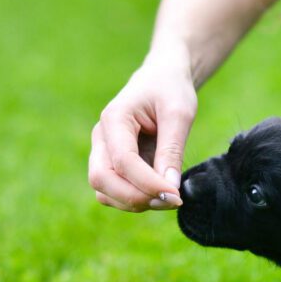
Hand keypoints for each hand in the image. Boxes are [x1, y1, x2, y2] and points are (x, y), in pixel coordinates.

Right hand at [89, 52, 196, 211]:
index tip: (176, 194)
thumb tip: (170, 189)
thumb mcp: (179, 114)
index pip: (123, 161)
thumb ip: (172, 150)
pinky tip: (159, 193)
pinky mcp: (111, 163)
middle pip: (101, 180)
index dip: (148, 183)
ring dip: (135, 202)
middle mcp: (101, 137)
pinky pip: (113, 192)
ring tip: (169, 197)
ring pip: (104, 191)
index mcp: (114, 119)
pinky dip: (134, 199)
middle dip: (135, 198)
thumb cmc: (171, 90)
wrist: (162, 79)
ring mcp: (102, 152)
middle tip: (171, 200)